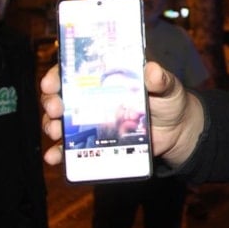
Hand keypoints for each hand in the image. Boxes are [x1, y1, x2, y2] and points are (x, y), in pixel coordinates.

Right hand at [40, 61, 203, 167]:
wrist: (177, 132)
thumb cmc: (169, 101)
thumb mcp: (168, 87)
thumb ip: (160, 79)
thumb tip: (152, 70)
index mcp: (107, 77)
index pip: (75, 70)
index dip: (58, 74)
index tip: (51, 82)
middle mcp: (93, 96)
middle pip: (62, 95)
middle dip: (52, 101)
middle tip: (55, 108)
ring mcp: (92, 120)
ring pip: (61, 121)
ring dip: (52, 126)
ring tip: (55, 132)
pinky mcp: (95, 142)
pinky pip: (72, 148)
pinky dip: (59, 153)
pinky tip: (55, 157)